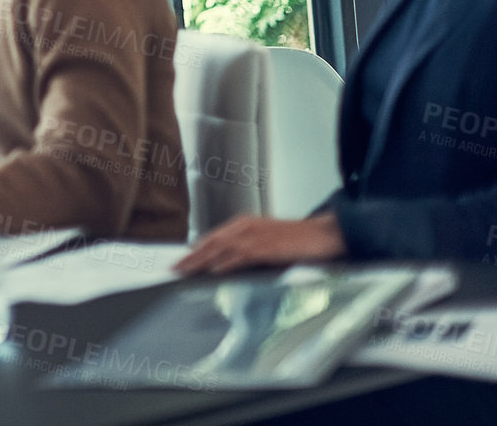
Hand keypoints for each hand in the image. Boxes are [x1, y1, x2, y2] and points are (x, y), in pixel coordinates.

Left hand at [175, 214, 345, 275]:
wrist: (321, 234)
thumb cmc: (294, 240)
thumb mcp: (264, 240)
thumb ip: (244, 249)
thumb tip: (223, 264)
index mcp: (243, 224)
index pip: (212, 237)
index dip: (195, 250)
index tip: (180, 260)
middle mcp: (245, 227)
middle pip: (211, 242)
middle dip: (191, 256)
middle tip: (175, 268)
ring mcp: (255, 236)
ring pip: (221, 249)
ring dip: (201, 261)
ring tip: (186, 272)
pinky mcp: (266, 247)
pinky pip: (241, 256)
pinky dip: (226, 263)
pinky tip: (215, 271)